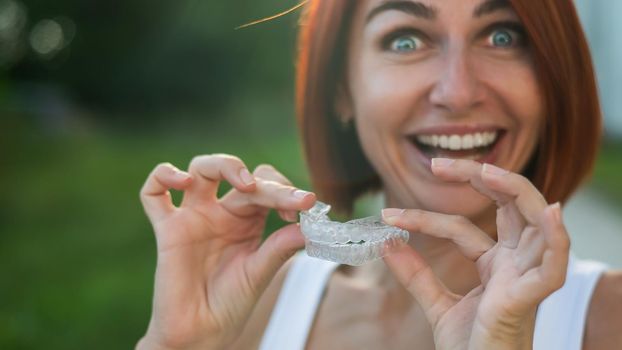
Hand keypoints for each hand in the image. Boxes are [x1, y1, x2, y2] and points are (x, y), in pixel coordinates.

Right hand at [136, 154, 315, 349]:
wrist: (201, 332)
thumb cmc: (231, 303)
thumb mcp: (260, 273)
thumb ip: (280, 247)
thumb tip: (310, 228)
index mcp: (247, 219)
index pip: (265, 188)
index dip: (285, 191)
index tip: (305, 205)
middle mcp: (221, 211)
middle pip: (238, 174)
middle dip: (265, 182)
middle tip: (286, 199)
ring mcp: (193, 216)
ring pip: (201, 168)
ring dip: (223, 165)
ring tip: (245, 183)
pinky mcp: (168, 228)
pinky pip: (153, 192)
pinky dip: (163, 176)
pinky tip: (183, 181)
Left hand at [382, 159, 569, 349]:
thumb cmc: (470, 346)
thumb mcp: (437, 304)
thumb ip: (415, 275)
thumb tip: (386, 243)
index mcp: (496, 264)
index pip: (463, 227)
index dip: (426, 217)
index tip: (389, 216)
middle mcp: (515, 264)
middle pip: (507, 207)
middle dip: (479, 178)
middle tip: (437, 165)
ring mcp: (525, 277)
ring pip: (536, 223)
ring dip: (517, 193)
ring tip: (487, 171)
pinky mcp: (530, 297)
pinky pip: (553, 267)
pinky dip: (556, 240)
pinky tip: (552, 213)